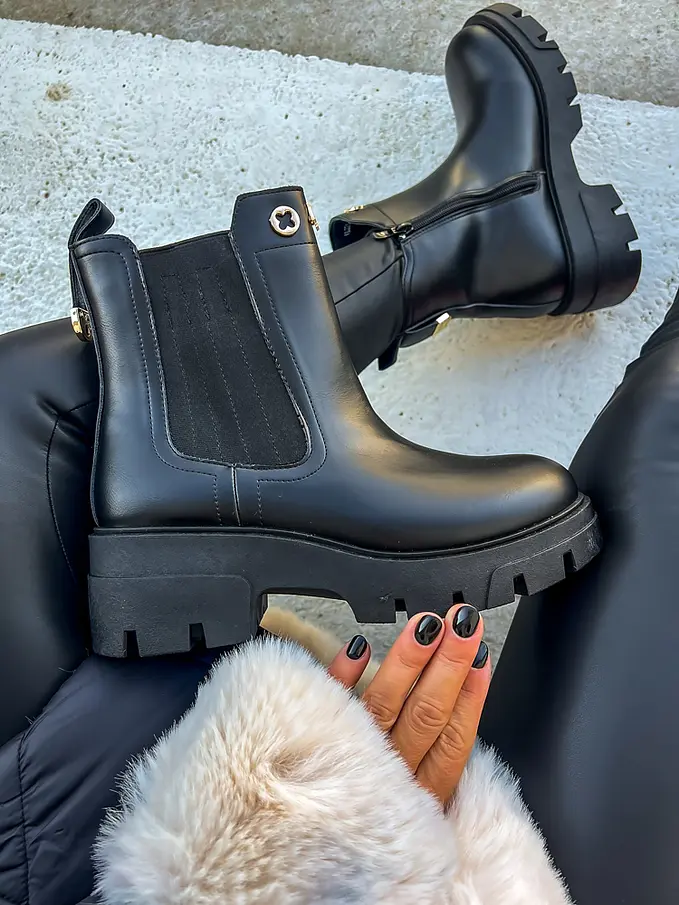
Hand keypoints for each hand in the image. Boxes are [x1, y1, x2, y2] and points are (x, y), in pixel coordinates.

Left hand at [328, 604, 490, 804]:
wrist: (312, 855)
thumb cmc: (378, 818)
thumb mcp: (423, 799)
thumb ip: (439, 750)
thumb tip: (462, 694)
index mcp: (421, 794)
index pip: (452, 740)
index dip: (471, 696)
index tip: (481, 655)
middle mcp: (389, 778)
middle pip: (424, 715)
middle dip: (448, 663)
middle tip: (461, 624)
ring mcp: (351, 761)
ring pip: (384, 706)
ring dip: (408, 661)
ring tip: (425, 625)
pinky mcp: (313, 746)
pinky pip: (330, 708)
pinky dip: (344, 675)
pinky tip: (359, 646)